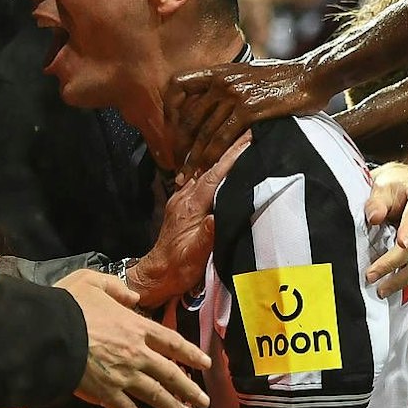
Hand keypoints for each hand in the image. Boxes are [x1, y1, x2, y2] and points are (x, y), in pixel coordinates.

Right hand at [60, 269, 209, 407]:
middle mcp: (136, 353)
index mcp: (136, 326)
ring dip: (173, 406)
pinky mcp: (106, 394)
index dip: (192, 354)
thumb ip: (117, 288)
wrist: (49, 333)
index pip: (172, 342)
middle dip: (190, 389)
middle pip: (171, 374)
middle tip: (204, 401)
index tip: (206, 364)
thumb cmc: (70, 305)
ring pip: (155, 395)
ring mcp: (123, 376)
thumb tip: (134, 298)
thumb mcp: (93, 281)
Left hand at [127, 132, 252, 306]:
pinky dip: (214, 171)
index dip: (231, 157)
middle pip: (209, 168)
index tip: (248, 140)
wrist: (157, 274)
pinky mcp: (182, 206)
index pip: (214, 175)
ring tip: (240, 144)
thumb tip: (218, 216)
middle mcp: (184, 197)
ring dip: (221, 158)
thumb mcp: (195, 255)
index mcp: (190, 206)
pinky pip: (200, 181)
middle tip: (250, 133)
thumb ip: (207, 235)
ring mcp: (181, 200)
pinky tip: (221, 167)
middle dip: (229, 150)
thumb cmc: (179, 267)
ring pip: (204, 172)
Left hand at [168, 55, 330, 174]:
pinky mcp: (249, 109)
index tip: (171, 131)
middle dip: (179, 144)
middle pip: (188, 116)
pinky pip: (223, 137)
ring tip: (187, 176)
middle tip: (175, 163)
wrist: (312, 75)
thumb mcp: (248, 73)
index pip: (178, 86)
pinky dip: (212, 157)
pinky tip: (208, 171)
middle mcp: (222, 80)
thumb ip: (229, 85)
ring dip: (193, 157)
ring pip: (204, 131)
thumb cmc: (284, 78)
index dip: (169, 109)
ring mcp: (235, 94)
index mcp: (218, 71)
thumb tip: (214, 103)